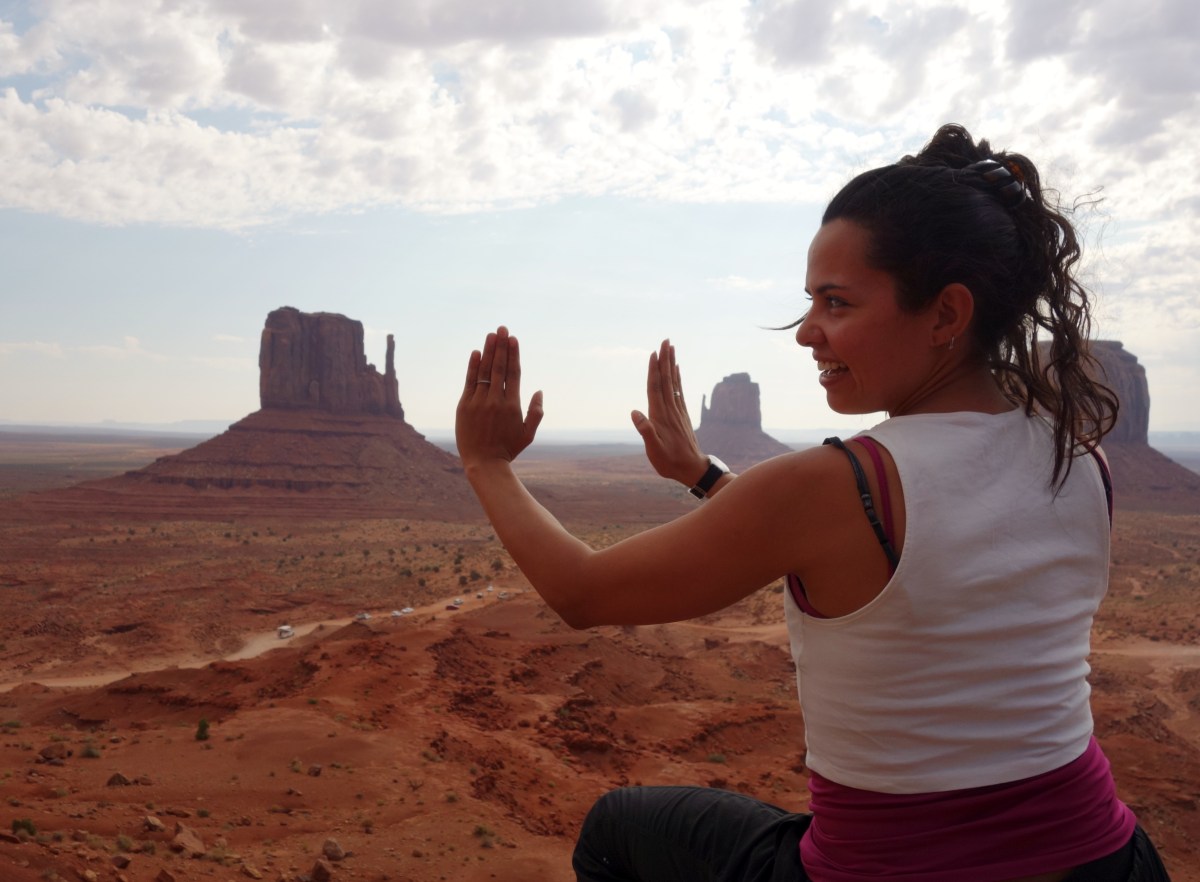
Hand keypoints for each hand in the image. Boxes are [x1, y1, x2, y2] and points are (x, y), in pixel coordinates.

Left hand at [456, 326, 543, 467]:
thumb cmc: (508, 449)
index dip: (514, 354)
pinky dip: (472, 366)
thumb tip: (539, 390)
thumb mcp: (528, 434)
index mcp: (513, 405)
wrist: (483, 464)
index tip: (514, 339)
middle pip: (499, 367)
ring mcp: (479, 402)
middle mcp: (496, 400)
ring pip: (484, 371)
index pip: (514, 373)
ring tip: (491, 334)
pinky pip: (469, 381)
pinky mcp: (465, 406)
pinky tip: (476, 352)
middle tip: (502, 328)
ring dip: (488, 350)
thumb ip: (536, 412)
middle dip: (501, 346)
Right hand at [631, 339, 707, 485]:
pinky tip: (677, 369)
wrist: (692, 469)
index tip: (654, 353)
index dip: (654, 370)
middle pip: (667, 380)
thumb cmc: (670, 462)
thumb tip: (635, 412)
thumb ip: (645, 431)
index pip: (656, 388)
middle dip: (665, 360)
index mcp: (660, 416)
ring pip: (673, 382)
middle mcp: (670, 410)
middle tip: (666, 341)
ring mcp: (678, 411)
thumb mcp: (654, 451)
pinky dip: (677, 378)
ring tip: (671, 348)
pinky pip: (679, 391)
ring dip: (672, 364)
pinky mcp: (682, 415)